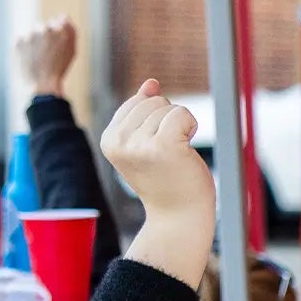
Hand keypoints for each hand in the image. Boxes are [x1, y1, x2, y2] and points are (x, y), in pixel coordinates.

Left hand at [16, 15, 77, 95]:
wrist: (42, 84)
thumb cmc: (60, 69)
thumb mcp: (72, 50)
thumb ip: (70, 30)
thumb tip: (64, 16)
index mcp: (58, 30)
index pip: (58, 22)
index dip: (58, 34)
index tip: (58, 46)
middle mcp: (43, 29)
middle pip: (43, 27)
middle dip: (45, 37)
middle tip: (48, 55)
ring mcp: (29, 35)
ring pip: (32, 34)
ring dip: (35, 42)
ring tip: (39, 59)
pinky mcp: (17, 42)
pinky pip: (21, 41)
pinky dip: (26, 48)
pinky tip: (31, 59)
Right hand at [100, 79, 214, 284]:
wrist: (180, 217)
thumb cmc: (167, 182)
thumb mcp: (146, 144)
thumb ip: (144, 112)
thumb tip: (151, 83)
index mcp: (109, 140)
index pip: (136, 103)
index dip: (156, 122)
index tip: (157, 152)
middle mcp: (120, 141)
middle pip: (153, 101)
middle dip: (169, 122)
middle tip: (170, 157)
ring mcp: (141, 144)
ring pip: (168, 107)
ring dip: (181, 129)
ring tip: (177, 158)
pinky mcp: (164, 145)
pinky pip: (182, 114)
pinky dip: (191, 127)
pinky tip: (188, 150)